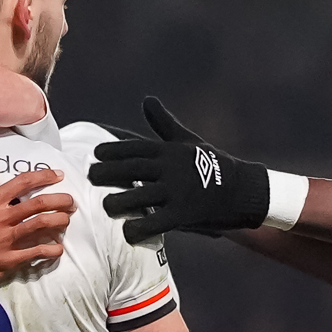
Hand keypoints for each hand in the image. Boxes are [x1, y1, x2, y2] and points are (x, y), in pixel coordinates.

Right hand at [0, 170, 74, 310]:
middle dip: (61, 199)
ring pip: (43, 226)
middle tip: (70, 201)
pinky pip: (36, 253)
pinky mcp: (9, 261)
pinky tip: (57, 248)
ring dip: (60, 221)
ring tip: (67, 220)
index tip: (57, 175)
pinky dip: (51, 249)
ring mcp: (7, 241)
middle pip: (41, 204)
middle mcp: (2, 219)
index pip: (23, 183)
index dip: (44, 176)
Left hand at [89, 96, 270, 242]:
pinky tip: (127, 232)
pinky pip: (155, 222)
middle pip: (130, 169)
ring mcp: (176, 191)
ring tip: (104, 206)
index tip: (95, 154)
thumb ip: (163, 123)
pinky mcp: (183, 214)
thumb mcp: (186, 140)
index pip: (134, 147)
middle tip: (89, 177)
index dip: (112, 150)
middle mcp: (169, 168)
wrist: (242, 189)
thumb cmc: (211, 164)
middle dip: (106, 173)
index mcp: (169, 151)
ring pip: (138, 197)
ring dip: (117, 202)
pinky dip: (139, 228)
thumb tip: (148, 99)